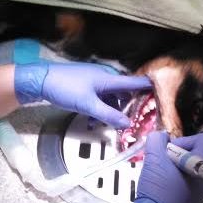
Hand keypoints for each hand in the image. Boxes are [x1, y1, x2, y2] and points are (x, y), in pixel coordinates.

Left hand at [14, 63, 150, 127]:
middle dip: (129, 106)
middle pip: (124, 91)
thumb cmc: (65, 88)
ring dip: (113, 110)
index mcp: (109, 79)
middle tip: (134, 121)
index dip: (149, 88)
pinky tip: (95, 120)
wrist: (39, 80)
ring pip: (112, 96)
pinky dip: (102, 108)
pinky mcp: (86, 85)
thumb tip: (127, 124)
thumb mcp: (88, 105)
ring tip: (110, 125)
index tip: (162, 95)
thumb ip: (108, 115)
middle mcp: (105, 77)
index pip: (135, 82)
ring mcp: (94, 80)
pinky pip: (101, 97)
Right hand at [126, 131, 202, 202]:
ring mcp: (201, 192)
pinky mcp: (192, 200)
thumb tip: (161, 136)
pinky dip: (175, 177)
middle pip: (195, 153)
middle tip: (162, 161)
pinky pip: (187, 180)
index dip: (184, 139)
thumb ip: (156, 140)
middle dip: (177, 153)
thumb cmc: (158, 189)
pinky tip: (162, 184)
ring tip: (160, 172)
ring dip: (174, 165)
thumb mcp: (153, 158)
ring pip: (190, 167)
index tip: (170, 150)